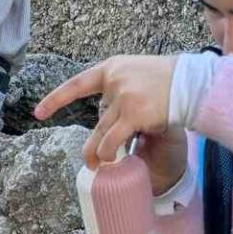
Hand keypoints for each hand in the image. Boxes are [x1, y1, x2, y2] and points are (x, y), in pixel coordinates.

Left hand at [36, 55, 178, 169]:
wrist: (193, 82)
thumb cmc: (171, 81)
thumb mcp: (139, 74)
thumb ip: (120, 89)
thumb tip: (106, 114)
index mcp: (113, 68)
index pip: (78, 84)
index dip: (57, 99)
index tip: (39, 112)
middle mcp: (114, 80)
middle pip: (97, 118)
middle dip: (91, 143)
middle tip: (88, 160)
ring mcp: (123, 96)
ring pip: (102, 132)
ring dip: (99, 152)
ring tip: (96, 165)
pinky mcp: (133, 112)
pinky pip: (113, 139)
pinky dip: (108, 151)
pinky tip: (109, 160)